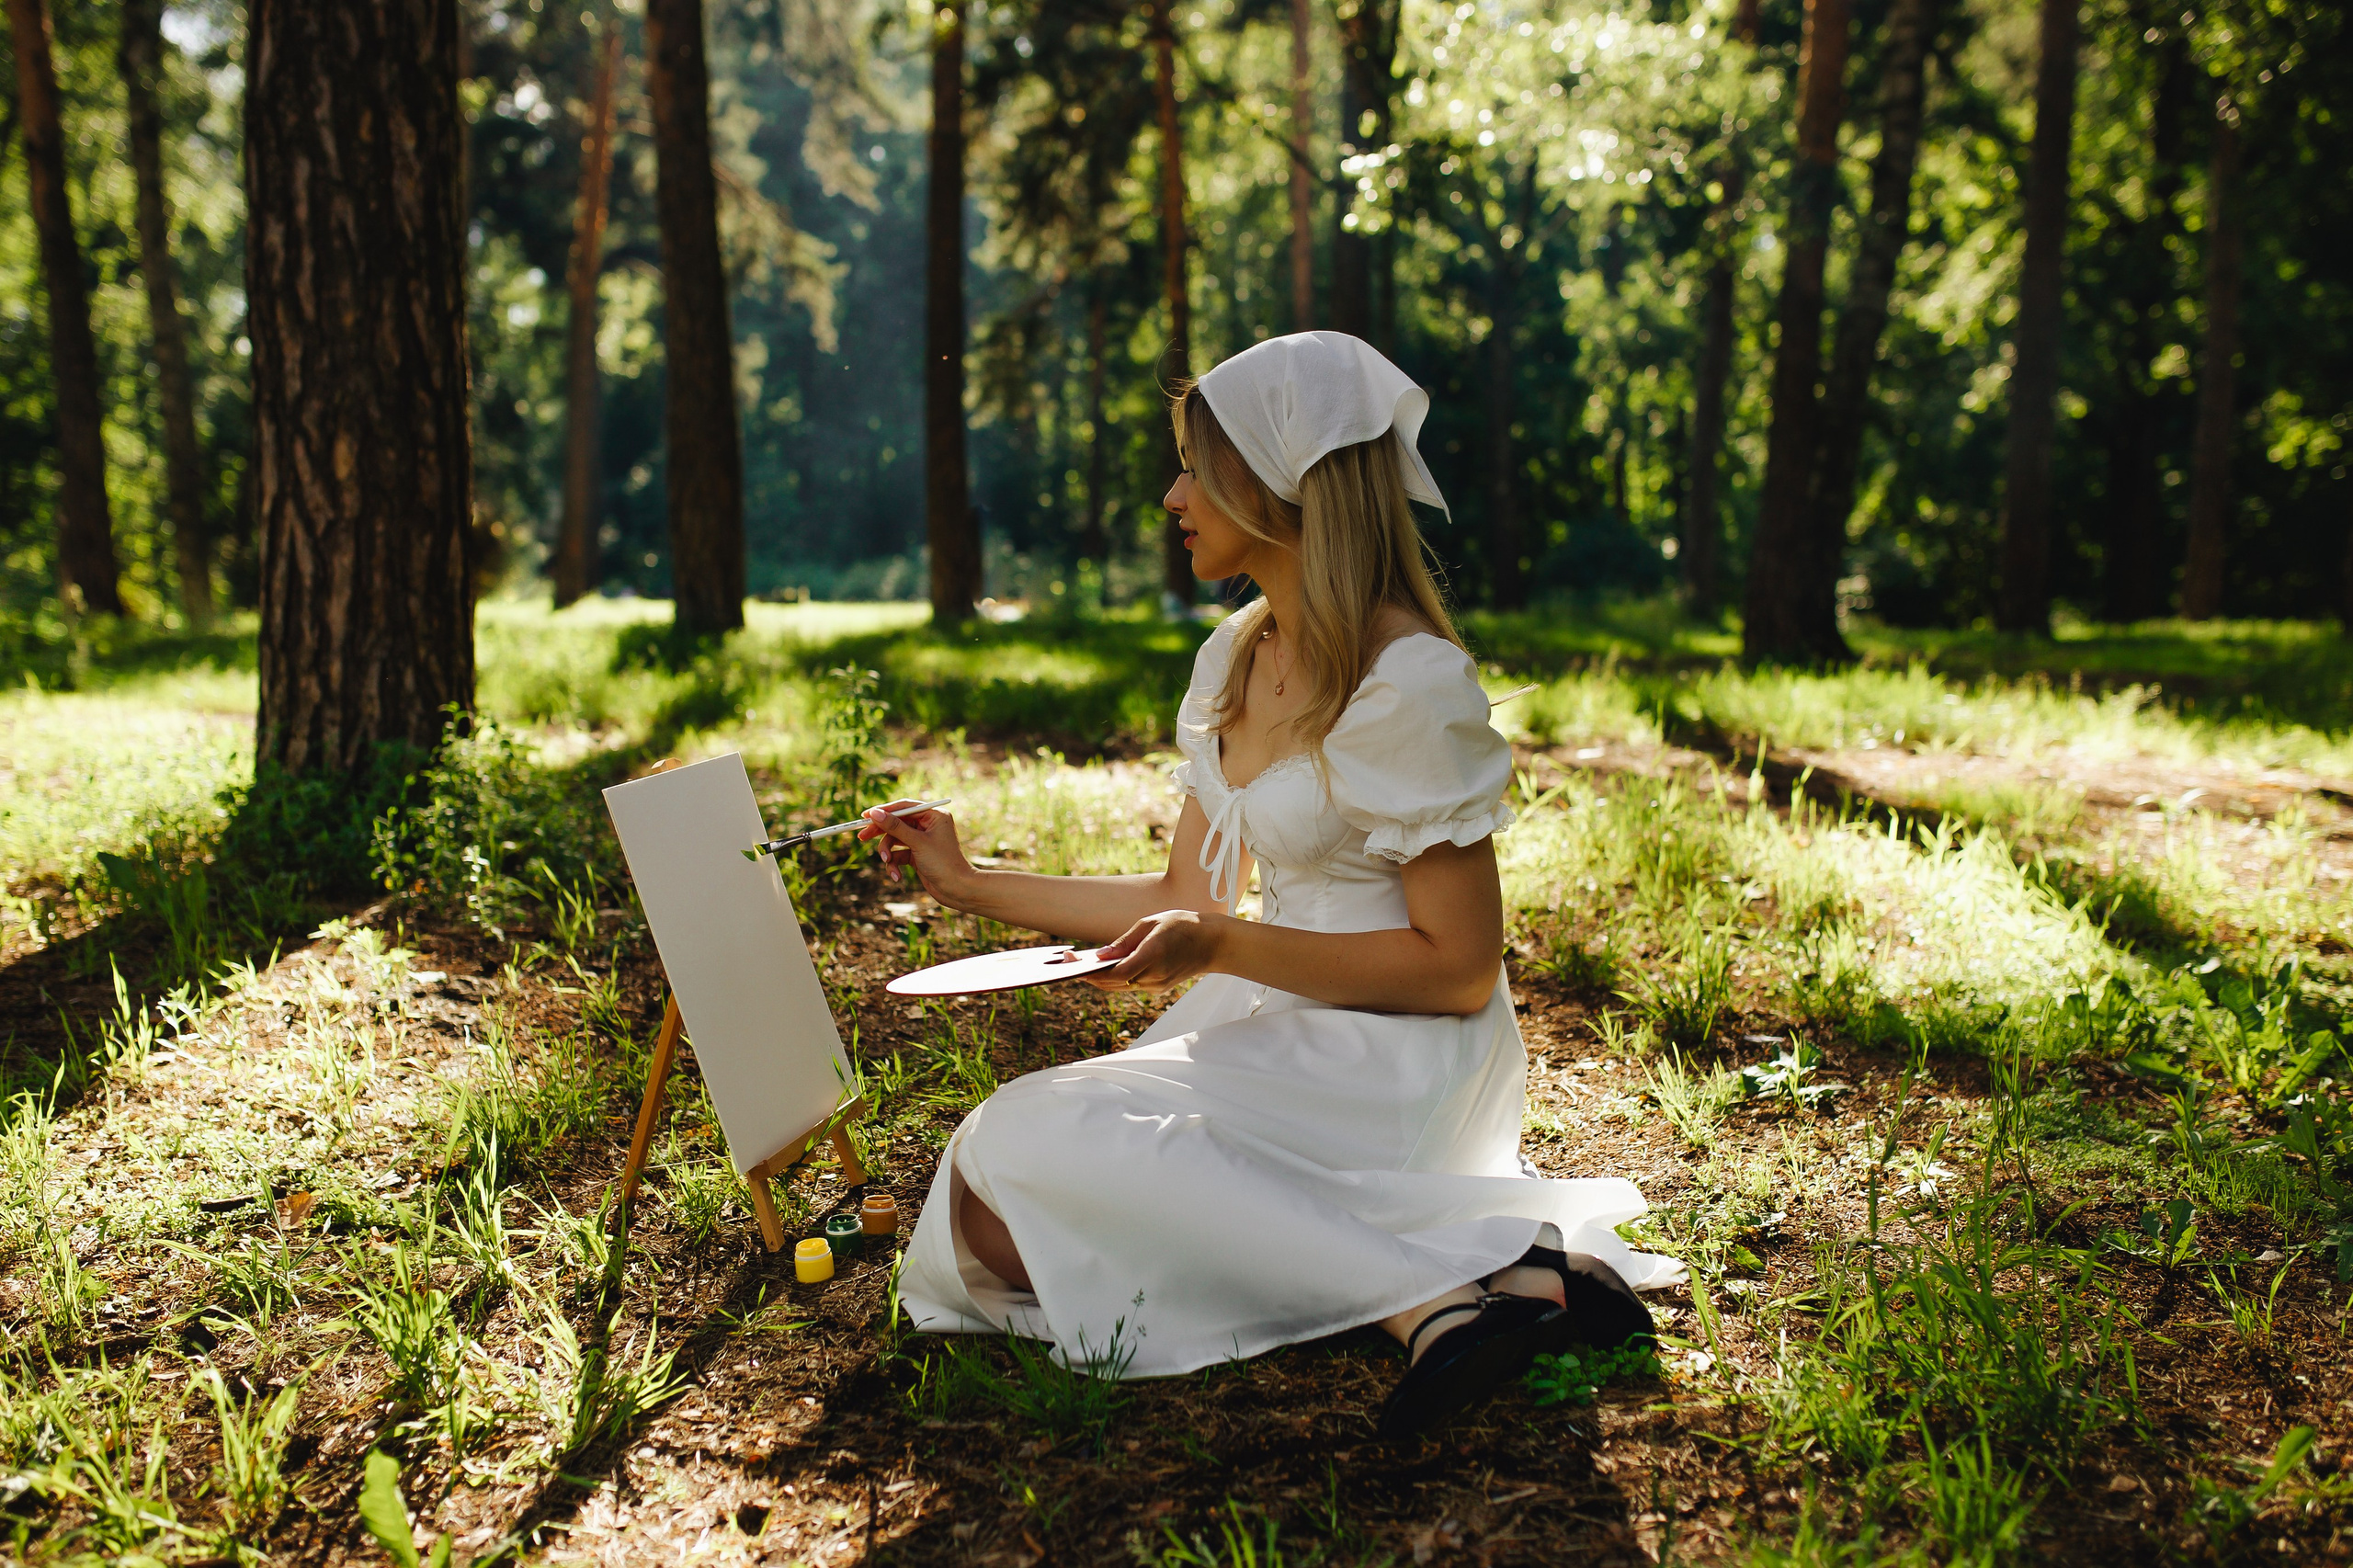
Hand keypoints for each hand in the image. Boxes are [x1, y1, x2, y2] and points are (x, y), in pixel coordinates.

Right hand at [858, 799, 975, 905]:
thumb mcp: (917, 843)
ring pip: (895, 840)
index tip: (865, 816)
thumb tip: (875, 813)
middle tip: (862, 837)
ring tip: (887, 862)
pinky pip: (899, 855)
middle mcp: (929, 825)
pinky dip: (895, 864)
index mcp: (934, 815)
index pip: (904, 807)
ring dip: (888, 852)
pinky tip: (897, 876)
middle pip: (897, 823)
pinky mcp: (918, 855)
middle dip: (881, 832)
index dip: (884, 811)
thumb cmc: (943, 863)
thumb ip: (895, 827)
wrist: (957, 890)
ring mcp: (923, 841)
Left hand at [1086, 908, 1228, 992]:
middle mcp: (1155, 975)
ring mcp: (1158, 986)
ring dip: (1102, 978)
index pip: (1118, 973)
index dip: (1094, 972)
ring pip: (1121, 987)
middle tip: (1071, 964)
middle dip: (1091, 975)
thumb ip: (1125, 941)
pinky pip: (1131, 985)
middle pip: (1115, 983)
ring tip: (1083, 965)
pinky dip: (1116, 979)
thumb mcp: (1151, 923)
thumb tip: (1100, 955)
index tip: (1075, 965)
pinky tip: (1105, 968)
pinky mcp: (1159, 989)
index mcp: (1154, 955)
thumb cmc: (1183, 925)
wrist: (1213, 943)